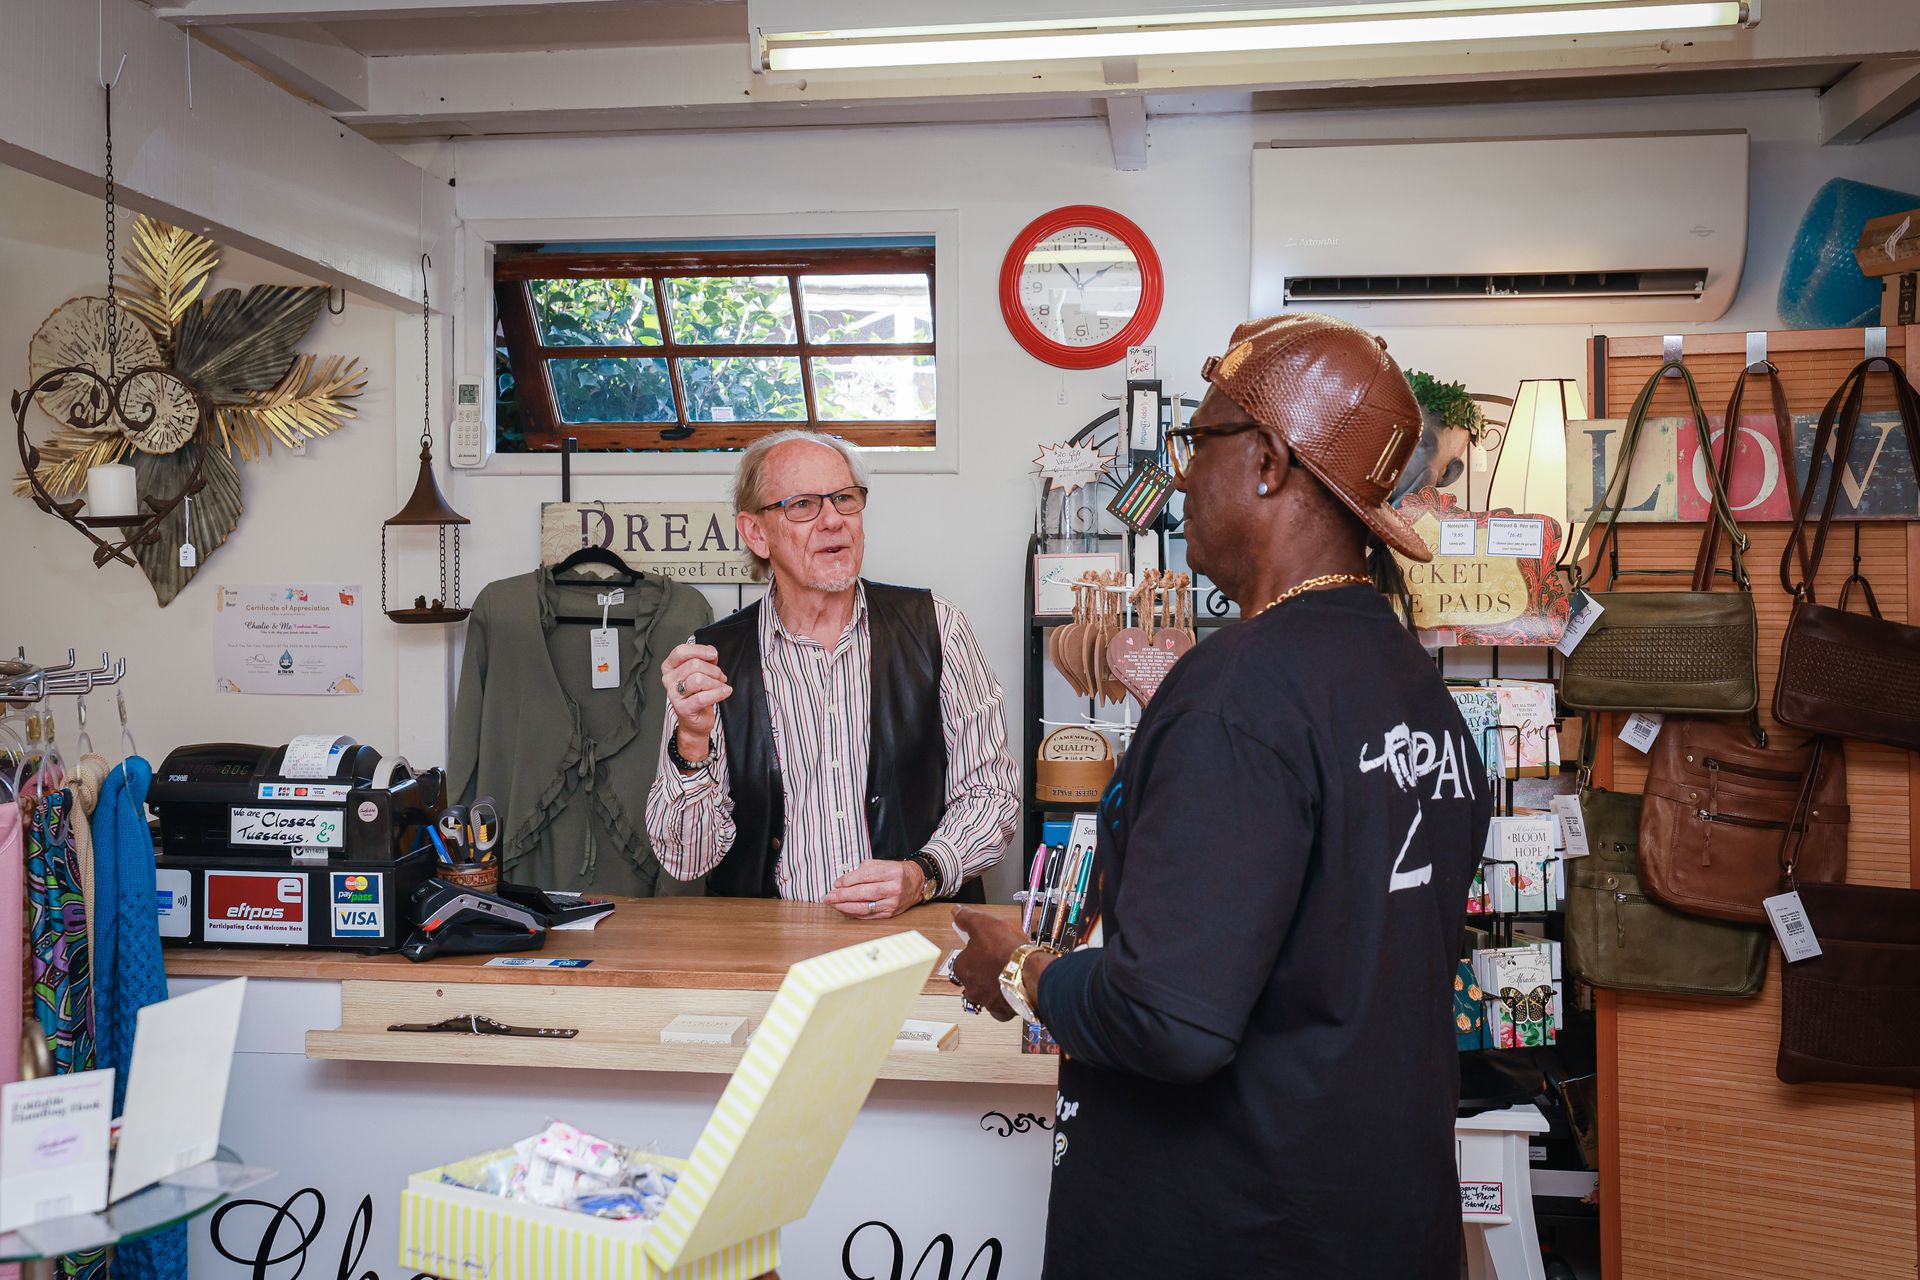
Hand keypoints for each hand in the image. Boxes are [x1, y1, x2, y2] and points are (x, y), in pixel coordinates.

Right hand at [661, 642, 731, 749]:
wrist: (696, 720)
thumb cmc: (697, 694)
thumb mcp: (702, 672)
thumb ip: (706, 659)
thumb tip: (711, 651)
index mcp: (670, 667)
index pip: (681, 652)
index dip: (699, 650)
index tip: (713, 654)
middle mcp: (669, 679)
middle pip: (694, 664)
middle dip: (713, 670)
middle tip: (720, 677)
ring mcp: (674, 694)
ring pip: (698, 679)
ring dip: (715, 682)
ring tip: (720, 686)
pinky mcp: (683, 708)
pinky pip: (702, 697)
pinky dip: (718, 693)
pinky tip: (725, 691)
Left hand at [824, 859, 922, 919]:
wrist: (916, 882)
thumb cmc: (895, 872)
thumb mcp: (882, 864)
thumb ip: (862, 871)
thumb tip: (841, 882)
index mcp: (892, 872)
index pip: (865, 876)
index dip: (848, 880)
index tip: (836, 883)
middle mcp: (893, 888)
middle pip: (863, 893)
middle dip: (843, 895)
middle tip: (829, 896)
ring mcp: (892, 903)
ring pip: (864, 907)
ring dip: (845, 906)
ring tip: (833, 904)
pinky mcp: (890, 913)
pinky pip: (868, 915)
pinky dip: (854, 913)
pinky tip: (844, 909)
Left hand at [950, 906, 1028, 1020]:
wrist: (1029, 972)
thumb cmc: (1005, 950)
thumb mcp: (983, 923)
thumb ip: (967, 918)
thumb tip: (956, 912)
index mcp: (962, 967)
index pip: (961, 961)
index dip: (972, 953)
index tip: (982, 948)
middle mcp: (971, 987)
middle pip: (972, 980)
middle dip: (981, 973)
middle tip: (996, 963)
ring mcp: (986, 1001)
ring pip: (985, 995)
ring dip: (993, 987)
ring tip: (1007, 975)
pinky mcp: (1002, 1011)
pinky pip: (1000, 1009)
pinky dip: (1005, 1001)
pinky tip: (1013, 990)